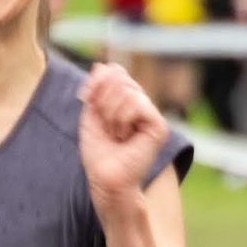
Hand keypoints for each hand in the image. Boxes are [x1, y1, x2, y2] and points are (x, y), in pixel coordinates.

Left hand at [78, 58, 173, 205]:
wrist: (106, 180)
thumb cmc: (99, 155)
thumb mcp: (91, 116)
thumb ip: (96, 90)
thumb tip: (102, 65)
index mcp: (127, 102)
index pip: (116, 72)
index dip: (98, 81)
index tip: (87, 100)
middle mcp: (142, 106)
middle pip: (120, 78)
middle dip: (103, 101)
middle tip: (106, 126)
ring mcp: (152, 115)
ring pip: (127, 91)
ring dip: (111, 115)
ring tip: (116, 135)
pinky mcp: (159, 126)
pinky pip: (137, 104)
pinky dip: (123, 120)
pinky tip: (126, 137)